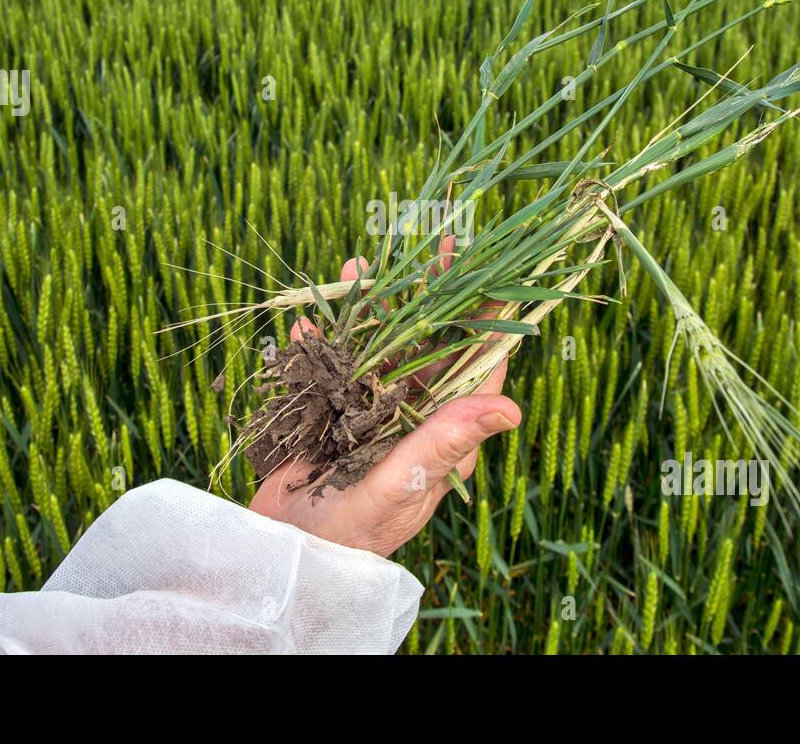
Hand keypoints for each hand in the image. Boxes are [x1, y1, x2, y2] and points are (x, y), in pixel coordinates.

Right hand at [248, 254, 519, 556]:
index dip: (489, 318)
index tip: (494, 271)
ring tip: (361, 265)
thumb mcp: (402, 485)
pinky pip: (328, 363)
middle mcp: (413, 414)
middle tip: (438, 246)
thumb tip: (513, 408)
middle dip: (432, 294)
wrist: (286, 554)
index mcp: (444, 432)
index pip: (478, 366)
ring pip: (380, 344)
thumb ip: (446, 441)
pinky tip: (310, 318)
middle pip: (431, 343)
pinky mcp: (329, 411)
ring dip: (372, 306)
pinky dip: (319, 338)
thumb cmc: (353, 533)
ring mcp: (370, 409)